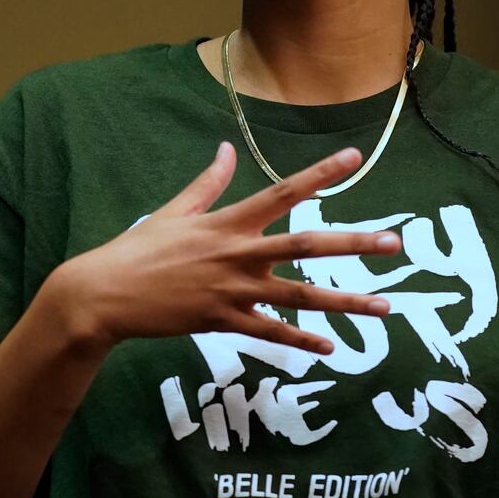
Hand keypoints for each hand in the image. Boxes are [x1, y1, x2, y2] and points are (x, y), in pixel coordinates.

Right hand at [50, 142, 401, 354]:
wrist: (104, 295)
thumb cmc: (137, 250)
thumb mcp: (174, 211)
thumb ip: (207, 183)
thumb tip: (226, 150)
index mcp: (227, 222)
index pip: (283, 191)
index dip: (319, 173)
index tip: (353, 158)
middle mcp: (238, 254)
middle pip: (307, 245)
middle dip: (354, 244)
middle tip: (394, 243)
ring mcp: (233, 290)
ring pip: (300, 296)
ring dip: (345, 301)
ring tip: (384, 307)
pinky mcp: (222, 321)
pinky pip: (271, 333)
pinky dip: (301, 340)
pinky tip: (331, 348)